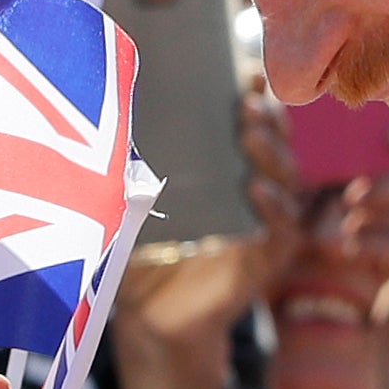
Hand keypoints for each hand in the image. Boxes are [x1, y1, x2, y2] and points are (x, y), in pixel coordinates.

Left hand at [106, 88, 297, 388]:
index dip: (257, 93)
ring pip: (289, 178)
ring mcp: (267, 224)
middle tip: (246, 96)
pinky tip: (256, 189)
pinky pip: (284, 230)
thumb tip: (100, 118)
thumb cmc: (140, 252)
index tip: (247, 68)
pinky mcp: (267, 260)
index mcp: (228, 167)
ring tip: (250, 129)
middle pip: (278, 142)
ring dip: (273, 151)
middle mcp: (255, 188)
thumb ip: (130, 166)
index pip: (252, 121)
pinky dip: (275, 207)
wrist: (151, 320)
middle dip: (268, 115)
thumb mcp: (132, 201)